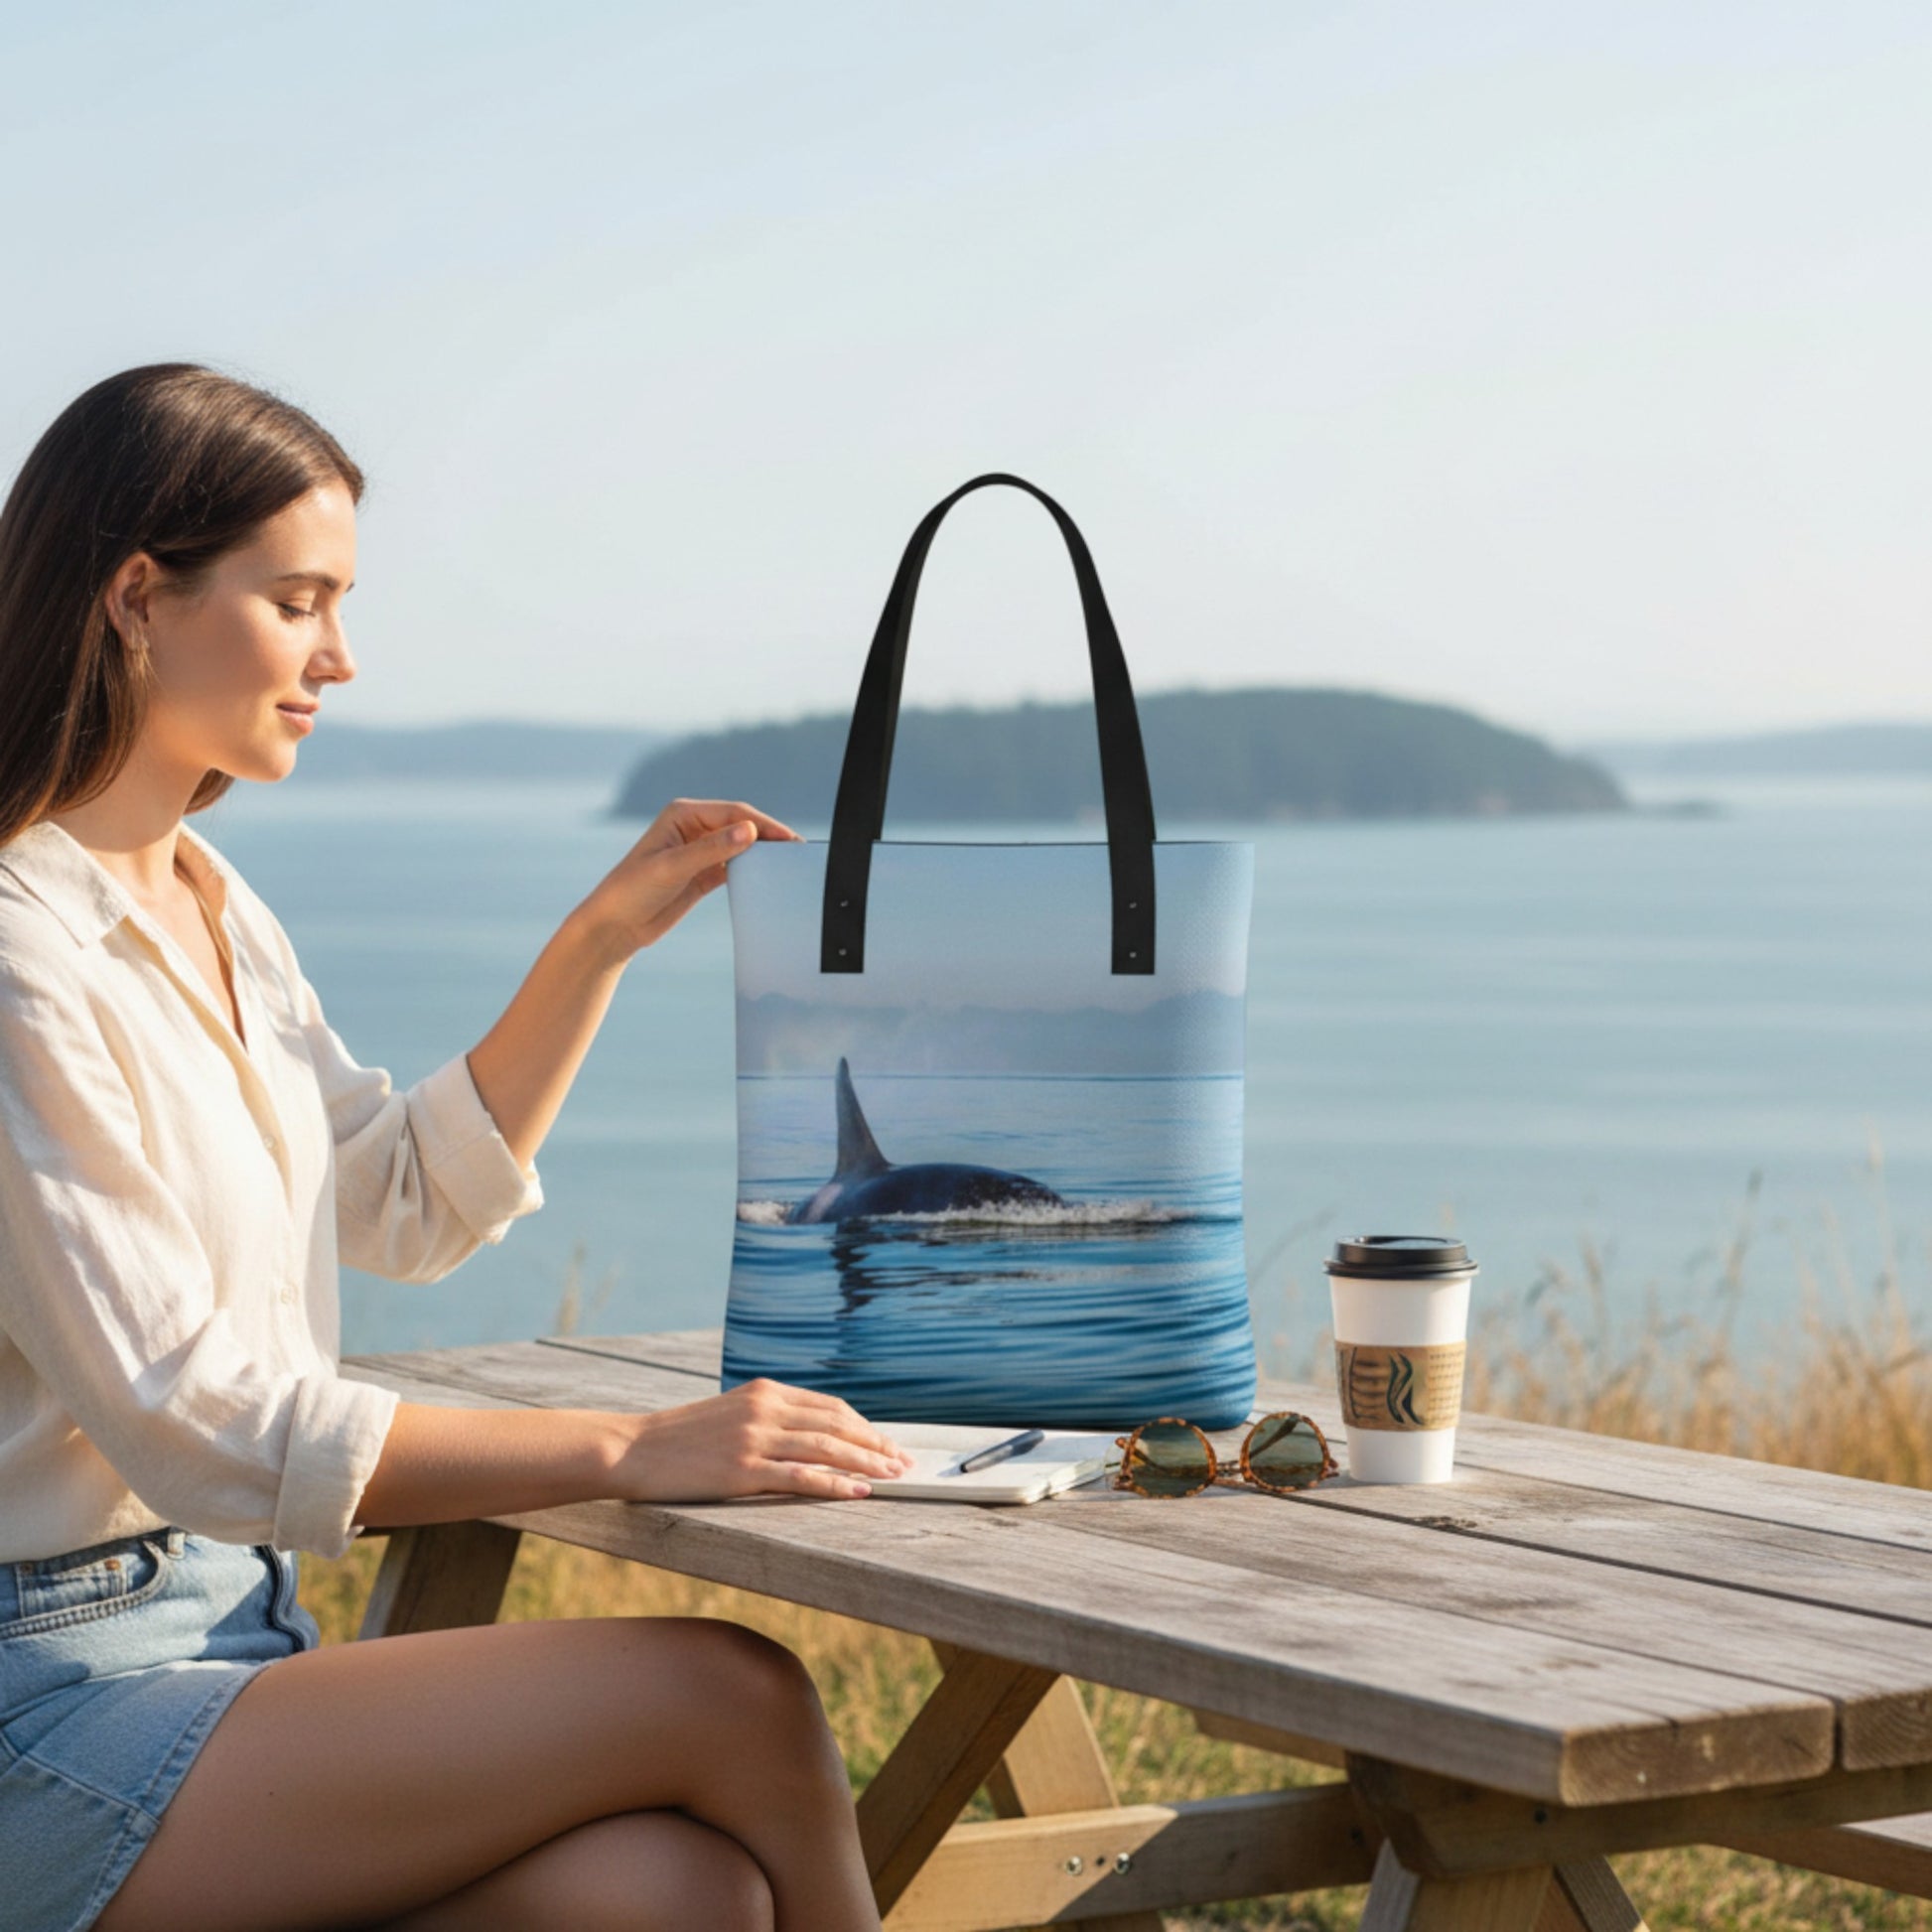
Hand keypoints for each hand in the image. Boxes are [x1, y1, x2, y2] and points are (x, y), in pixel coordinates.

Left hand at [574, 796, 803, 963]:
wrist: (615, 927)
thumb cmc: (631, 891)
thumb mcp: (671, 868)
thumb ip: (711, 849)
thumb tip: (750, 831)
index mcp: (683, 814)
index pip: (733, 813)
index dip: (764, 825)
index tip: (788, 841)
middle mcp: (693, 828)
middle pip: (742, 827)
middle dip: (769, 838)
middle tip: (797, 854)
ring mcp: (700, 851)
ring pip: (742, 846)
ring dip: (763, 854)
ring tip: (788, 866)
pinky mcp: (704, 874)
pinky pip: (736, 867)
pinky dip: (753, 871)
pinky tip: (769, 879)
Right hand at [610, 1379, 917, 1502]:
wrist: (631, 1449)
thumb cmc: (679, 1438)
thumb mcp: (730, 1414)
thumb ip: (768, 1418)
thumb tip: (810, 1436)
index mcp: (765, 1391)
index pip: (831, 1407)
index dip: (865, 1427)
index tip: (888, 1444)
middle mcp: (765, 1408)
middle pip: (837, 1425)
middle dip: (876, 1445)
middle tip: (903, 1463)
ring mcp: (754, 1438)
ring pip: (826, 1449)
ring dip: (866, 1464)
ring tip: (893, 1478)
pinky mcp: (742, 1469)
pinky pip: (800, 1477)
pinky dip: (834, 1484)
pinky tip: (857, 1493)